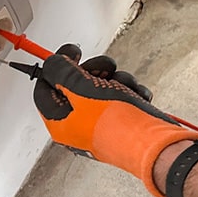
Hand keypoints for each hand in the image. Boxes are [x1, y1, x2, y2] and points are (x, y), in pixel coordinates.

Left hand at [33, 44, 197, 196]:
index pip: (45, 88)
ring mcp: (102, 124)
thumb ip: (61, 72)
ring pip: (103, 88)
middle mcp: (78, 124)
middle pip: (76, 85)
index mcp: (61, 122)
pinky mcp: (123, 122)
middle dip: (93, 70)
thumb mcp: (80, 89)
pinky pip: (122, 98)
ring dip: (117, 80)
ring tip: (125, 86)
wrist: (152, 144)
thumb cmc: (115, 124)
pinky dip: (131, 92)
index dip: (56, 66)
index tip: (72, 52)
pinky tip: (137, 96)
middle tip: (102, 69)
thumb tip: (52, 64)